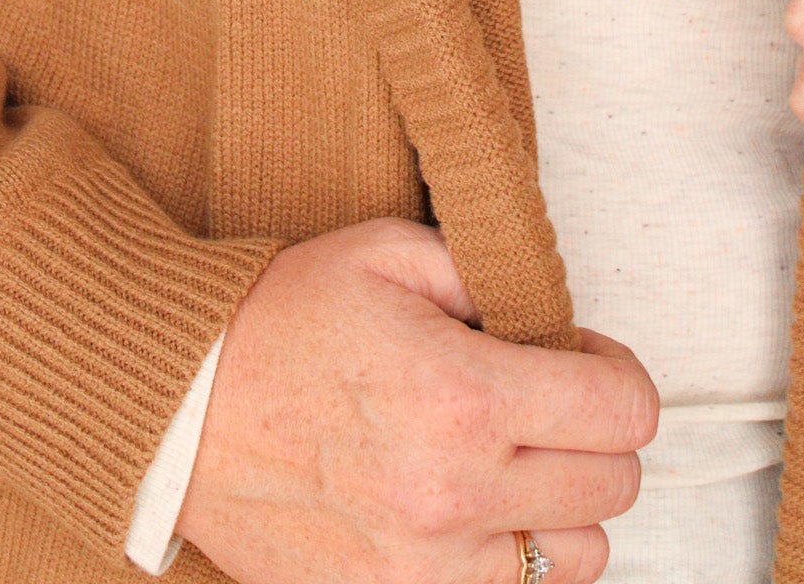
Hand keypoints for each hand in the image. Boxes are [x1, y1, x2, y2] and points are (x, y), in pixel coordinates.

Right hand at [175, 217, 657, 583]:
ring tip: (504, 462)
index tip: (584, 359)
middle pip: (614, 485)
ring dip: (559, 506)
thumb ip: (483, 272)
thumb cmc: (277, 319)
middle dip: (591, 432)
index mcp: (463, 394)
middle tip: (541, 401)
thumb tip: (550, 314)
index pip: (624, 410)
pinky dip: (508, 557)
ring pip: (578, 556)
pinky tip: (469, 510)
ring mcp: (428, 566)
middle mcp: (457, 492)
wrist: (179, 408)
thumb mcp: (384, 251)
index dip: (617, 374)